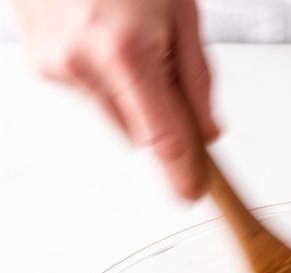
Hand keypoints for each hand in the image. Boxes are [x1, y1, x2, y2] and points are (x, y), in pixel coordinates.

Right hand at [12, 0, 218, 198]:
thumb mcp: (179, 7)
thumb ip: (196, 77)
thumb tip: (207, 131)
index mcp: (126, 52)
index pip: (164, 141)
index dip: (183, 173)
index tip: (193, 192)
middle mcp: (84, 66)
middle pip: (139, 134)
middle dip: (159, 116)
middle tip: (163, 68)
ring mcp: (57, 68)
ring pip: (113, 117)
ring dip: (128, 95)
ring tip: (125, 39)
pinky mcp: (40, 66)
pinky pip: (86, 94)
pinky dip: (100, 75)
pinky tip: (98, 34)